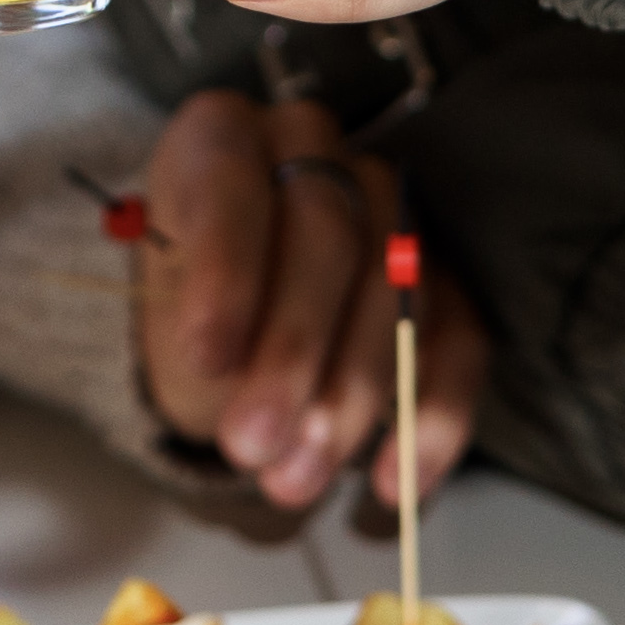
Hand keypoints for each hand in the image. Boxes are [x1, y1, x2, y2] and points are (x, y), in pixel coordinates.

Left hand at [131, 91, 478, 514]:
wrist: (226, 342)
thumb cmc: (187, 313)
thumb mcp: (163, 314)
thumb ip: (200, 329)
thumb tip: (238, 373)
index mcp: (223, 138)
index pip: (233, 185)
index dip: (226, 272)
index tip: (207, 358)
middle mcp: (313, 154)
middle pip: (328, 236)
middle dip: (292, 352)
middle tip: (252, 444)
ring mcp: (389, 209)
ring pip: (396, 288)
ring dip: (352, 396)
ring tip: (295, 479)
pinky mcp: (444, 279)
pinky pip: (461, 343)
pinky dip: (431, 421)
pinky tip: (392, 485)